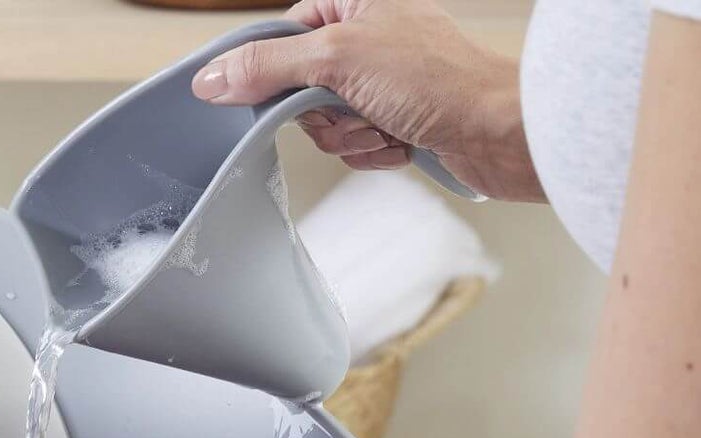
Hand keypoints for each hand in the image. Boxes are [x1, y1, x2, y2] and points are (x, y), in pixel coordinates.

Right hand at [191, 0, 541, 202]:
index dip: (273, 76)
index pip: (280, 39)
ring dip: (350, 138)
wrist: (497, 131)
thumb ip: (268, 66)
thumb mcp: (337, 58)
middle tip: (352, 110)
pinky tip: (400, 142)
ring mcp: (382, 80)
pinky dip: (372, 152)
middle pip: (298, 90)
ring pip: (326, 125)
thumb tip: (211, 77)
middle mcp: (367, 36)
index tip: (279, 99)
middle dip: (323, 116)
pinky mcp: (397, 118)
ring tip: (385, 125)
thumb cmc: (436, 80)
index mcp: (353, 1)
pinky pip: (355, 146)